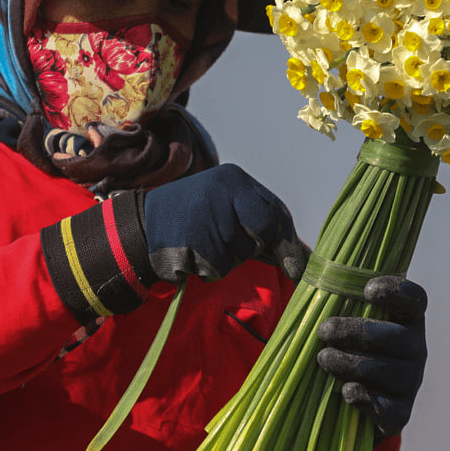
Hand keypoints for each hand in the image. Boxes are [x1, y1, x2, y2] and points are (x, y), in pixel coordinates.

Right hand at [40, 163, 305, 325]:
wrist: (142, 221)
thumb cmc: (195, 216)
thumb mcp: (230, 210)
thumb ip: (267, 231)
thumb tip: (306, 260)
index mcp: (235, 180)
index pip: (274, 216)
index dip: (285, 244)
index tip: (297, 269)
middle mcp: (221, 194)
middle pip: (257, 240)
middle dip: (247, 250)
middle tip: (223, 242)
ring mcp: (203, 218)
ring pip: (234, 259)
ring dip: (222, 260)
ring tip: (199, 241)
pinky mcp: (187, 243)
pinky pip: (212, 270)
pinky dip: (203, 269)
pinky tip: (188, 252)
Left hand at [316, 275, 427, 438]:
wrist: (347, 392)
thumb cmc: (343, 341)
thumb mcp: (337, 311)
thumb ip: (321, 285)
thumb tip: (293, 267)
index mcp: (404, 318)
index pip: (414, 300)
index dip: (396, 292)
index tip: (366, 289)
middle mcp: (415, 348)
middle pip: (400, 338)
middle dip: (359, 332)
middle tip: (324, 330)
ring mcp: (410, 381)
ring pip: (391, 372)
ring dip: (353, 364)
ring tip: (323, 358)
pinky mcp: (399, 412)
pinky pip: (390, 410)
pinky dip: (367, 400)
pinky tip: (346, 391)